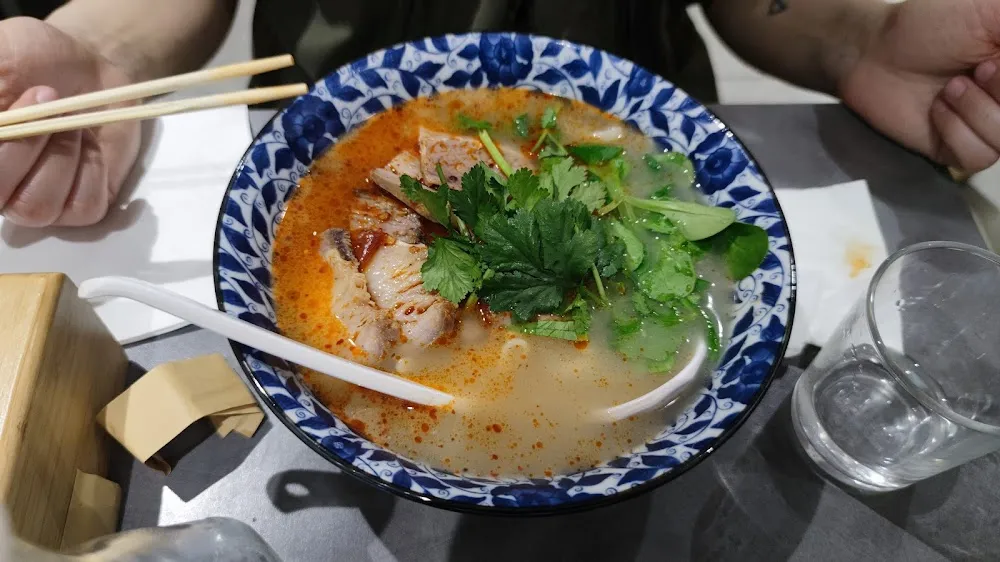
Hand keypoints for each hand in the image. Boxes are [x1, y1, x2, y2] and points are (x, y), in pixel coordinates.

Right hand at [0, 17, 139, 226]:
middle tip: (51, 101)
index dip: (6, 151)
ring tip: (73, 123)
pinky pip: (83, 208)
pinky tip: (90, 146)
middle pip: (6, 202)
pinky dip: (92, 172)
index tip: (20, 107)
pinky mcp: (79, 206)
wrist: (82, 68)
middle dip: (29, 148)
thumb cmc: (27, 59)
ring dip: (62, 158)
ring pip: (39, 208)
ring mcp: (37, 202)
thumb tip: (1, 122)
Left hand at [840, 0, 999, 173]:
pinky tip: (938, 110)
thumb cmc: (931, 24)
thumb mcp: (992, 8)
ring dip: (978, 109)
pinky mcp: (960, 149)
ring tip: (952, 86)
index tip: (997, 61)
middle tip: (979, 68)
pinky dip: (956, 130)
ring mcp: (991, 125)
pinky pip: (979, 157)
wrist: (872, 53)